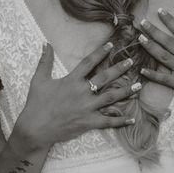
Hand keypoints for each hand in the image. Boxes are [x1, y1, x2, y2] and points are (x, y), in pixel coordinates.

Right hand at [14, 42, 140, 150]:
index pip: (89, 63)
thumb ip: (45, 61)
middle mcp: (82, 92)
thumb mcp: (39, 80)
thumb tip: (46, 43)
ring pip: (111, 98)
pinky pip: (108, 121)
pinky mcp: (88, 122)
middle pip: (105, 78)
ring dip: (126, 92)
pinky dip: (121, 120)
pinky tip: (132, 119)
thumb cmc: (36, 104)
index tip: (111, 46)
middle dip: (119, 69)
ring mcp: (87, 108)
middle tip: (131, 62)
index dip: (100, 53)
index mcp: (71, 80)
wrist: (35, 129)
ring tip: (138, 86)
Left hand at [137, 10, 173, 120]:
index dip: (170, 20)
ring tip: (140, 38)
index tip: (160, 11)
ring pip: (163, 56)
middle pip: (168, 41)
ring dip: (150, 47)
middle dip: (154, 30)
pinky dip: (152, 74)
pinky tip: (142, 70)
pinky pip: (163, 78)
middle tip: (142, 22)